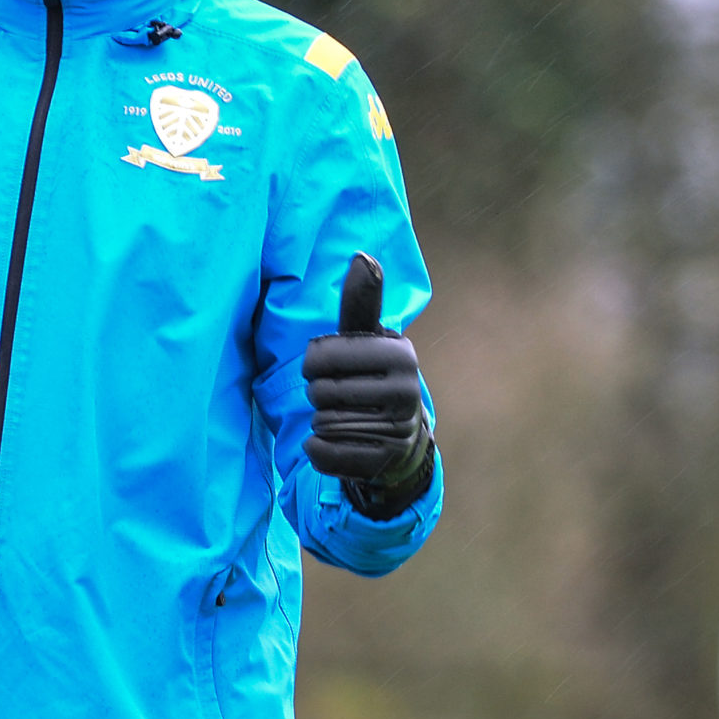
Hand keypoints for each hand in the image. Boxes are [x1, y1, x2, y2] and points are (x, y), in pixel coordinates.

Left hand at [303, 252, 435, 517]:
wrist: (400, 440)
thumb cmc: (371, 377)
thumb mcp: (367, 340)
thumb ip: (361, 303)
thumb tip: (364, 256)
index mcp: (400, 354)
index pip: (320, 355)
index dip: (312, 363)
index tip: (327, 367)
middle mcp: (406, 390)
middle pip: (320, 391)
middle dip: (318, 395)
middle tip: (341, 397)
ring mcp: (398, 429)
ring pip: (321, 422)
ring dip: (320, 422)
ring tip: (345, 418)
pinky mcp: (382, 462)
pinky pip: (323, 453)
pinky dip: (317, 450)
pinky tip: (334, 443)